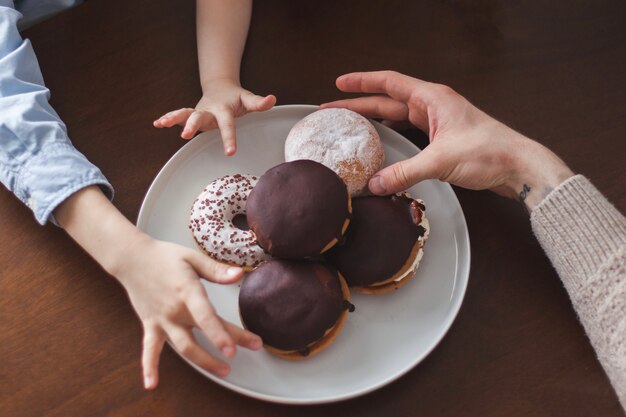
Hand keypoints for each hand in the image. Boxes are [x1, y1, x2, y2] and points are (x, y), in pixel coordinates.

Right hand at [54, 186, 261, 389]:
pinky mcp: (151, 325)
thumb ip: (216, 269)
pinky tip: (152, 384)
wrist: (132, 259)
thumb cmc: (165, 257)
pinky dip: (149, 367)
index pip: (205, 316)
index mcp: (187, 291)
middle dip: (227, 343)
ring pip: (183, 347)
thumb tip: (238, 275)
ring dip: (203, 361)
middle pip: (202, 332)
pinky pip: (149, 349)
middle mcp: (175, 310)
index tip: (234, 348)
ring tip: (224, 370)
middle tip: (253, 348)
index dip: (220, 334)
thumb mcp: (192, 258)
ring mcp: (162, 320)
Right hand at [153, 79, 275, 155]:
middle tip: (186, 136)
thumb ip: (259, 103)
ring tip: (161, 124)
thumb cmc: (236, 98)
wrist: (220, 87)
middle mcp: (208, 111)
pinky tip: (157, 123)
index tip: (230, 153)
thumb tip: (272, 99)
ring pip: (184, 114)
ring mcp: (198, 112)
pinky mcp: (191, 115)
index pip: (228, 125)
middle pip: (199, 117)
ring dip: (173, 118)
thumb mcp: (248, 99)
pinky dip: (167, 118)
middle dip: (192, 125)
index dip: (229, 139)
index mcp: (223, 110)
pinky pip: (178, 116)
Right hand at [321, 71, 572, 209]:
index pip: (390, 83)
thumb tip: (375, 185)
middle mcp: (433, 105)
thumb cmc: (489, 152)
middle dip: (360, 104)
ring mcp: (438, 121)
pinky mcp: (442, 138)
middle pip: (388, 100)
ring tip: (351, 126)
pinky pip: (409, 131)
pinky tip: (381, 141)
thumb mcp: (441, 161)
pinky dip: (391, 134)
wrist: (518, 166)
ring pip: (397, 115)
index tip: (339, 83)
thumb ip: (405, 173)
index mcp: (432, 98)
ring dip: (374, 119)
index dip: (362, 82)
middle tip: (333, 111)